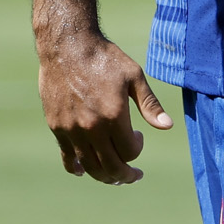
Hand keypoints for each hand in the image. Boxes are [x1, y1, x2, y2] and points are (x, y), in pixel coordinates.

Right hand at [37, 29, 172, 184]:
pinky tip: (84, 171)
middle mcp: (91, 127)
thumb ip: (150, 105)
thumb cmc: (105, 59)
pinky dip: (77, 168)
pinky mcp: (56, 127)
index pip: (129, 151)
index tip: (138, 135)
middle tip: (133, 176)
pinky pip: (67, 157)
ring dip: (104, 176)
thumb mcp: (134, 77)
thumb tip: (167, 126)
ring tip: (114, 176)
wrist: (67, 46)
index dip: (138, 148)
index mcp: (114, 115)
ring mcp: (71, 129)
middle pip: (110, 166)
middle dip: (125, 175)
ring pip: (89, 166)